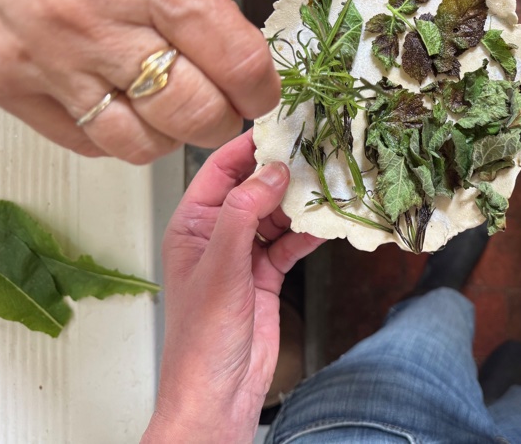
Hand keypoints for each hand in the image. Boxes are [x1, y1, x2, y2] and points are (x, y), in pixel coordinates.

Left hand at [142, 132, 323, 443]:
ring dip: (301, 202)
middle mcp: (218, 234)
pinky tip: (328, 223)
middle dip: (283, 171)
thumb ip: (244, 214)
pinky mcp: (267, 273)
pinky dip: (309, 232)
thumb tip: (271, 172)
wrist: (219, 394)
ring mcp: (244, 254)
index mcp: (192, 225)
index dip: (249, 146)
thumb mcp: (221, 268)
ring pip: (276, 213)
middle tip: (316, 151)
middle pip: (254, 188)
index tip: (282, 127)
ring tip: (328, 183)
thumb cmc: (202, 339)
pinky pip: (291, 242)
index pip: (220, 170)